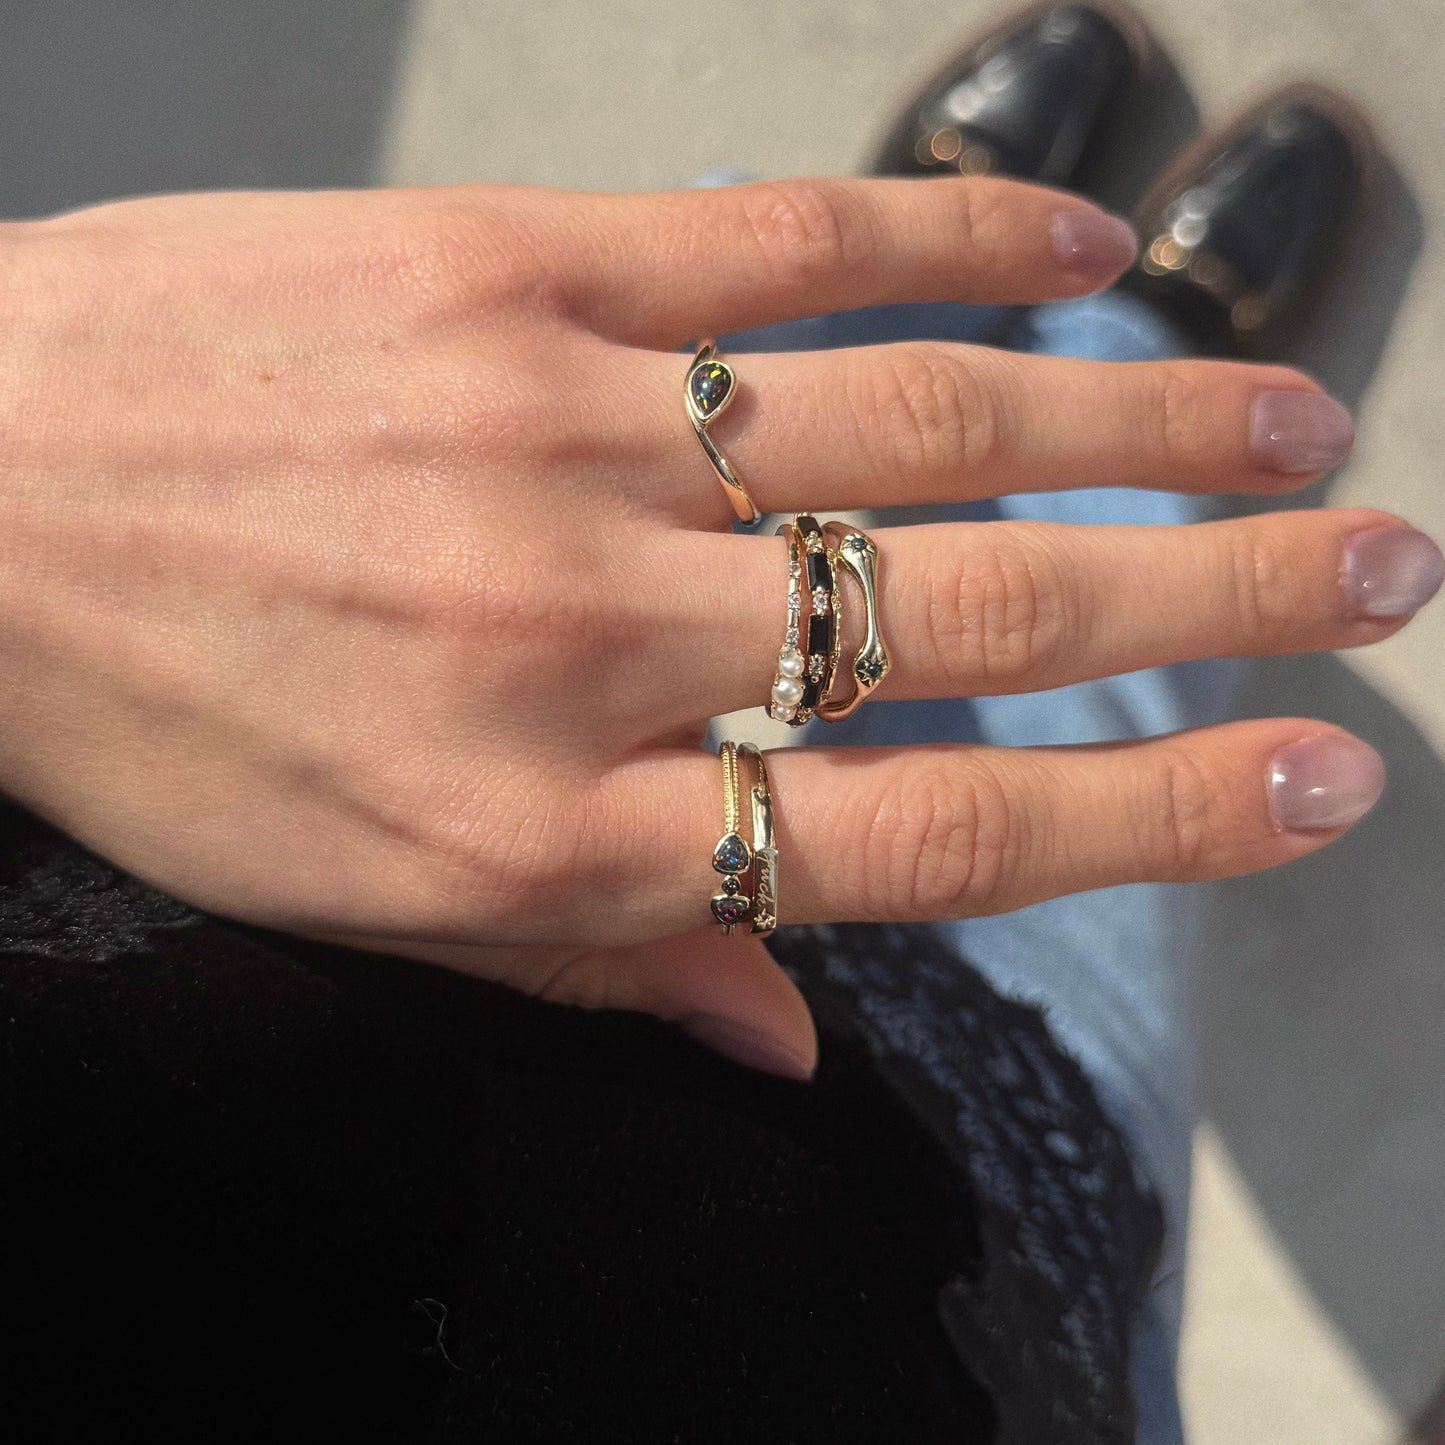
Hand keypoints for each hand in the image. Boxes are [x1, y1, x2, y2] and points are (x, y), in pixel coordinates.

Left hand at [0, 178, 1433, 1076]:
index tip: (1311, 779)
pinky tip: (1076, 245)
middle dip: (1212, 594)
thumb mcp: (369, 906)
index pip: (930, 832)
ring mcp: (557, 430)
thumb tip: (791, 1034)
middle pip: (969, 615)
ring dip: (1129, 417)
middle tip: (1379, 570)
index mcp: (557, 826)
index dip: (1152, 812)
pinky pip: (775, 242)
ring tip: (1286, 417)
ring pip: (912, 417)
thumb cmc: (161, 715)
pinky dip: (948, 236)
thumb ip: (611, 955)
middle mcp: (586, 632)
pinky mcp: (507, 269)